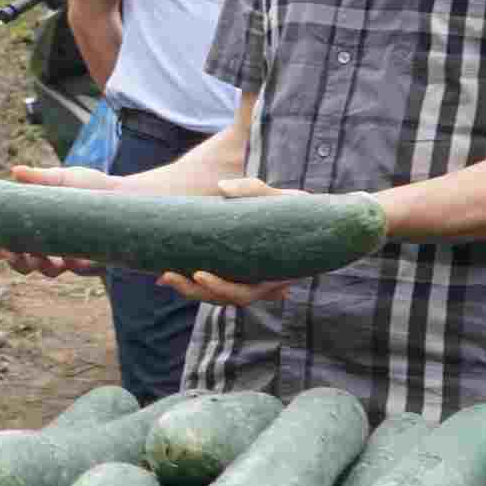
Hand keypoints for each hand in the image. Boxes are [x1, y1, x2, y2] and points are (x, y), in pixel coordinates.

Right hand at [0, 163, 113, 276]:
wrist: (126, 197)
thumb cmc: (93, 187)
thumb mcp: (64, 180)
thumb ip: (39, 178)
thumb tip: (15, 171)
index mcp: (34, 224)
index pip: (3, 240)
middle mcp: (46, 243)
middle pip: (16, 261)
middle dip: (9, 259)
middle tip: (8, 252)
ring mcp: (64, 255)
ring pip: (39, 269)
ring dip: (32, 265)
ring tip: (33, 256)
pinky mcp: (85, 261)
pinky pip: (68, 269)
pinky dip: (61, 265)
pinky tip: (61, 259)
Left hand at [157, 176, 306, 306]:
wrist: (322, 225)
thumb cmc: (305, 213)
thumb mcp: (286, 201)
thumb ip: (256, 192)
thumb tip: (221, 186)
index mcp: (274, 275)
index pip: (244, 293)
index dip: (220, 288)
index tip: (199, 273)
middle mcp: (260, 284)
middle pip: (223, 298)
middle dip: (193, 291)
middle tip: (167, 275)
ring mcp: (249, 280)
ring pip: (215, 295)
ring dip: (188, 289)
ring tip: (164, 275)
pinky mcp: (238, 272)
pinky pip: (214, 282)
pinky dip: (192, 280)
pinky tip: (166, 273)